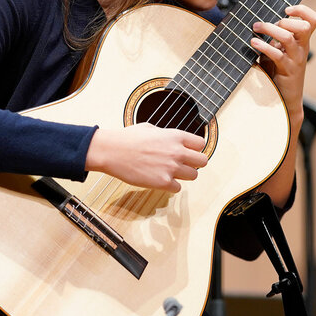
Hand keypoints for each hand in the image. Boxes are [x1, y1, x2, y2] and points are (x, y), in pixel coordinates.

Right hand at [85, 122, 206, 191]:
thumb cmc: (127, 138)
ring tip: (171, 173)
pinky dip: (171, 186)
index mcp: (176, 136)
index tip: (188, 152)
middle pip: (203, 161)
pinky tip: (161, 180)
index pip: (201, 144)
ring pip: (193, 175)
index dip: (195, 149)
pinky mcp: (163, 182)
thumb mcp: (151, 128)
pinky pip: (178, 188)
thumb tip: (172, 140)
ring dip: (184, 175)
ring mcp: (171, 168)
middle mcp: (178, 151)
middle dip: (194, 163)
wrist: (112, 151)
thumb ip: (166, 135)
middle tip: (184, 164)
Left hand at [251, 4, 315, 113]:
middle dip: (283, 21)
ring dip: (270, 30)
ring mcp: (296, 59)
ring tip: (256, 28)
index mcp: (303, 41)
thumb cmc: (279, 71)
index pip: (314, 20)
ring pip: (288, 37)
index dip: (303, 10)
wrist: (286, 97)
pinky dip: (263, 46)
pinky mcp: (286, 70)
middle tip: (264, 25)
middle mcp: (302, 48)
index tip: (287, 10)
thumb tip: (259, 21)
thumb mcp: (280, 49)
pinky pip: (276, 54)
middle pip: (304, 26)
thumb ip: (276, 36)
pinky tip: (254, 43)